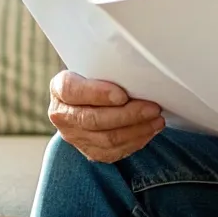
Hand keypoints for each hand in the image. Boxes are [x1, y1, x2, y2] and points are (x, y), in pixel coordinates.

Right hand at [48, 71, 163, 163]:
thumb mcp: (95, 67)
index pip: (72, 91)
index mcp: (60, 88)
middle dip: (128, 114)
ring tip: (157, 119)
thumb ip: (107, 68)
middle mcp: (62, 114)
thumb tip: (137, 65)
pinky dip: (136, 141)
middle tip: (152, 108)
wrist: (88, 101)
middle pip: (93, 119)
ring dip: (137, 129)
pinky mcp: (90, 151)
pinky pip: (114, 151)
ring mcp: (74, 136)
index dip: (98, 94)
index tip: (122, 95)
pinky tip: (149, 130)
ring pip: (107, 139)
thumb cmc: (97, 79)